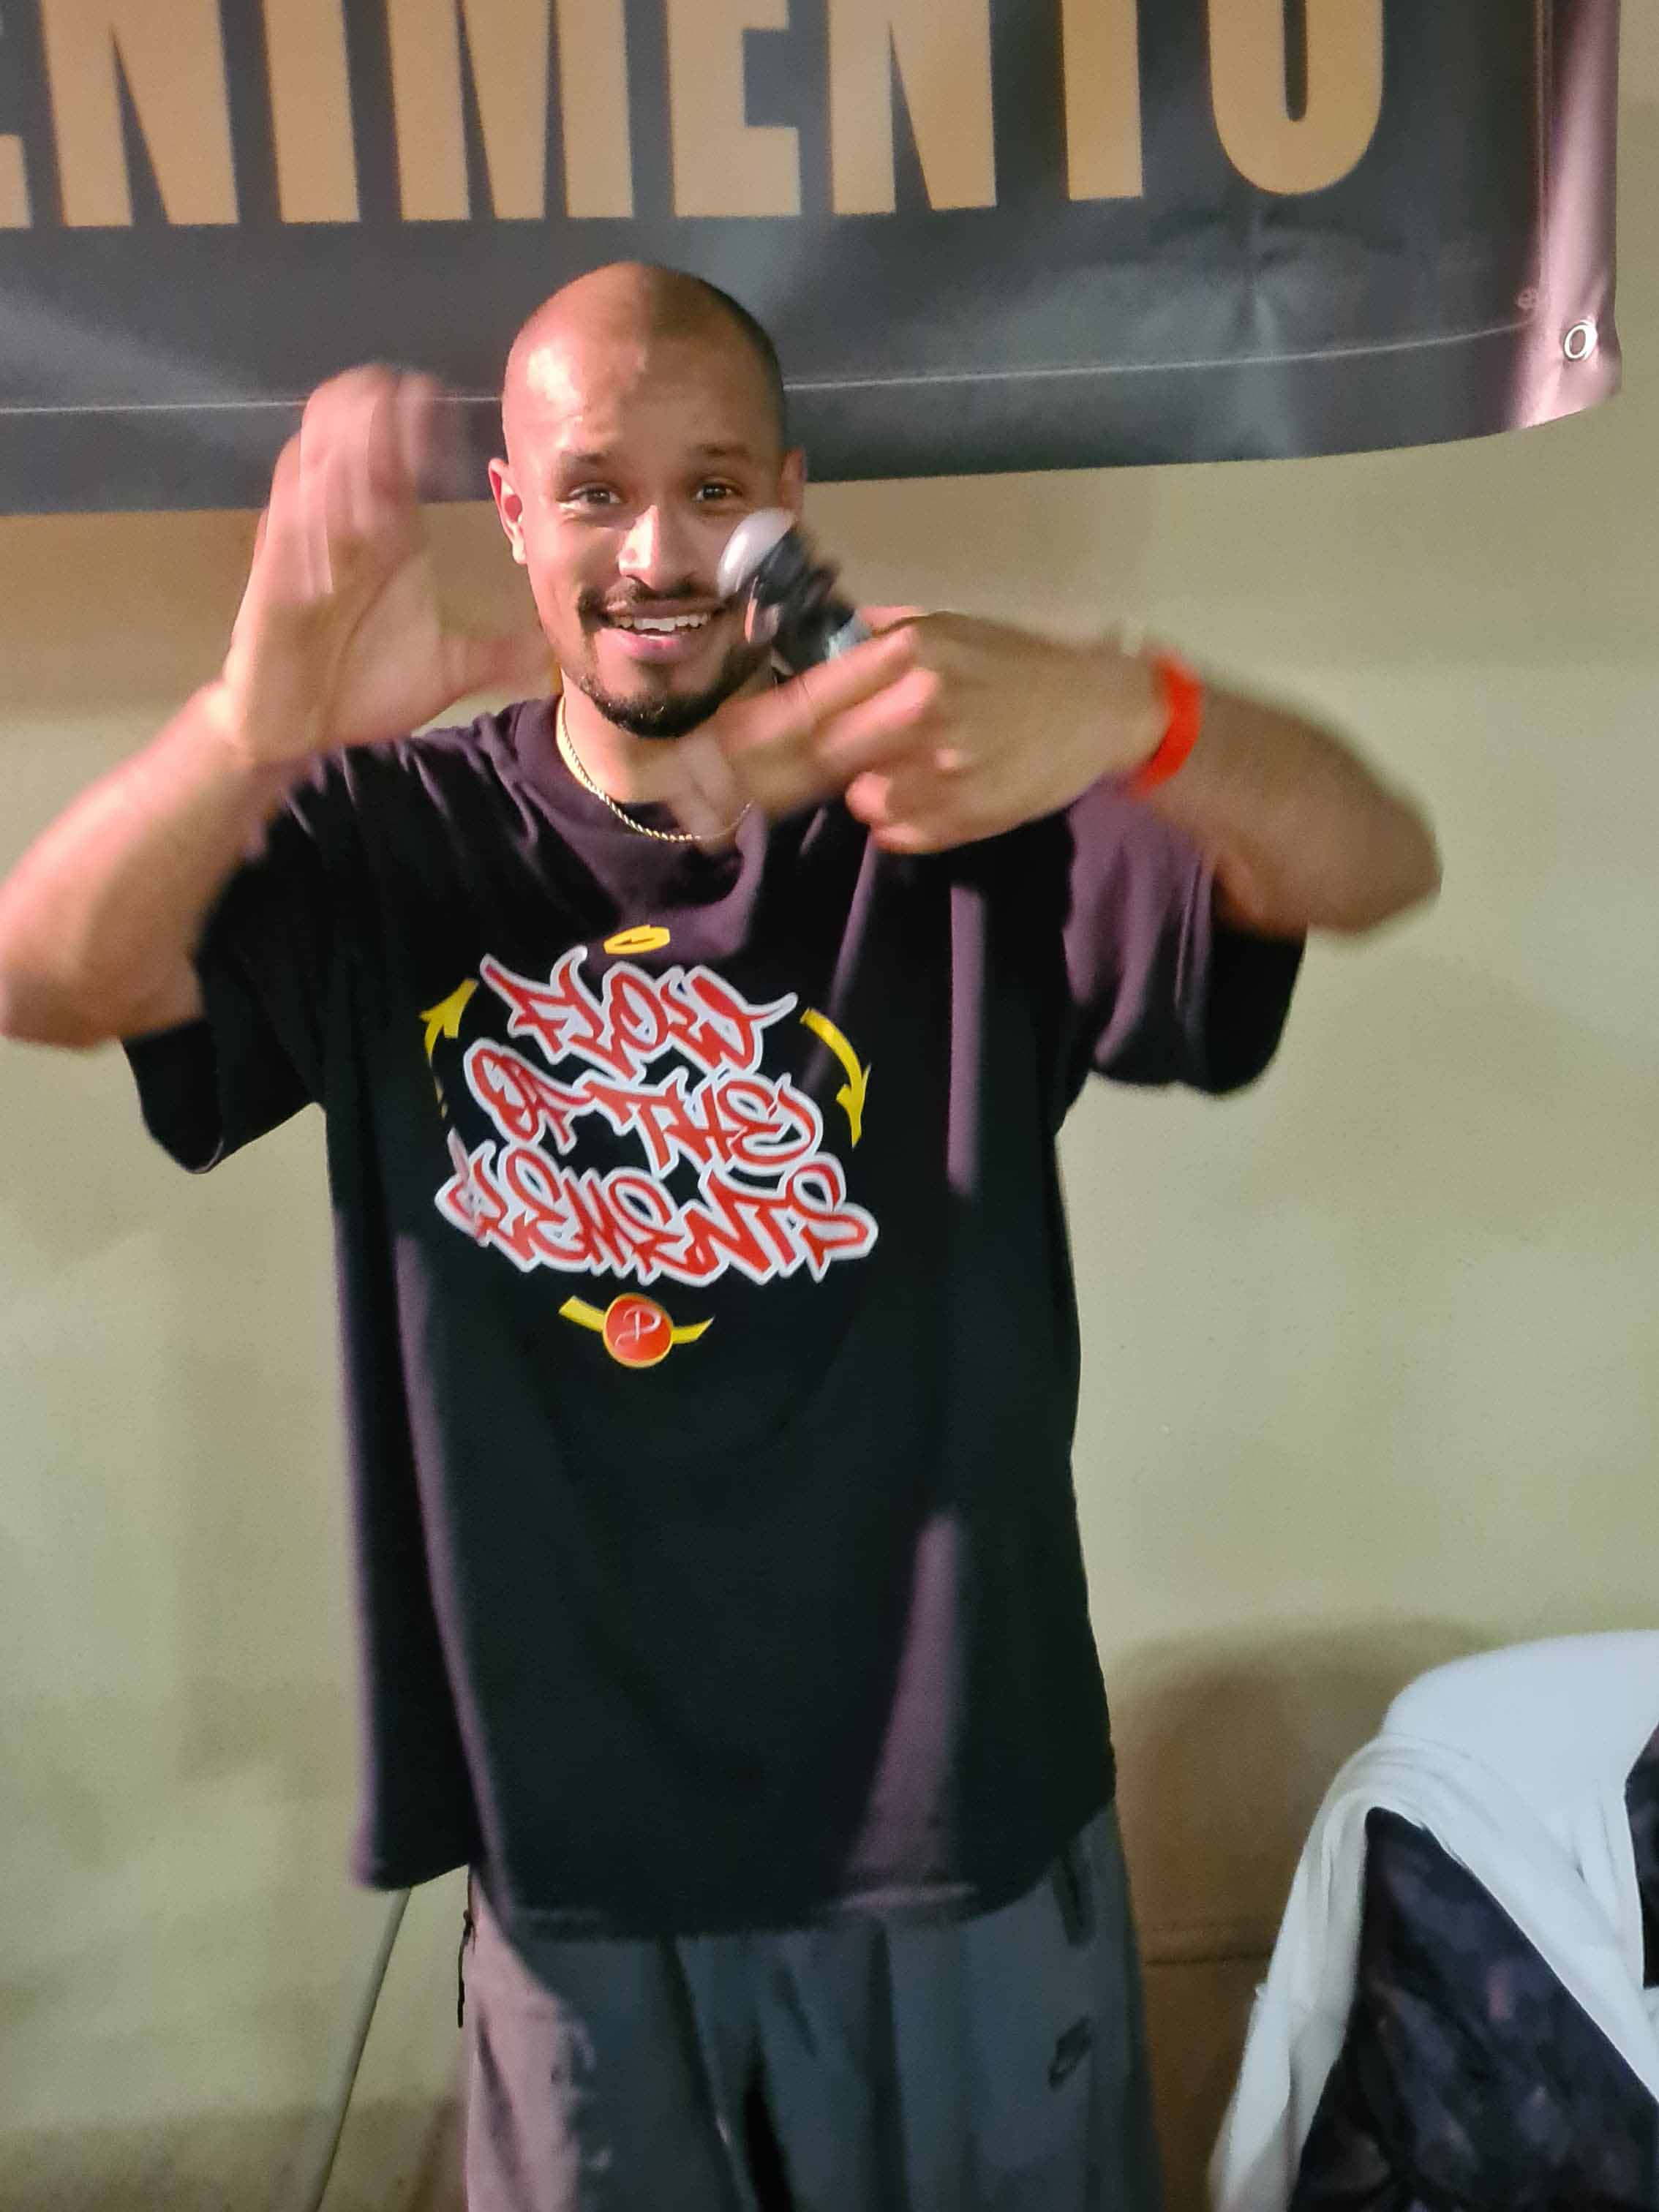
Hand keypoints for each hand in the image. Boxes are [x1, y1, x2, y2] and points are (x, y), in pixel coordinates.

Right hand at [213, 369, 548, 768]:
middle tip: (412, 400)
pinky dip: (314, 507)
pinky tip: (355, 513)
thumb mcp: (447, 670)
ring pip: (310, 457)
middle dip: (375, 407)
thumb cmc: (365, 689)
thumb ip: (496, 654)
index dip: (414, 417)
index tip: (444, 406)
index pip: (396, 450)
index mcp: (385, 533)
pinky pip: (286, 519)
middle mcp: (344, 525)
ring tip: (385, 438)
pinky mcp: (274, 574)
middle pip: (346, 429)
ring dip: (346, 444)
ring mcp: (304, 543)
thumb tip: (551, 653)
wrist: (302, 732)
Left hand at [674, 613, 1164, 850]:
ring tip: (916, 761)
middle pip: (806, 762)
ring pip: (857, 800)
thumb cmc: (1013, 663)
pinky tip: (944, 785)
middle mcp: (915, 711)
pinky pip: (898, 827)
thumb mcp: (941, 628)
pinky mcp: (962, 817)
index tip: (688, 760)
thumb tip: (792, 654)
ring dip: (864, 788)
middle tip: (696, 804)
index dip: (736, 740)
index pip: (798, 706)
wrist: (1100, 708)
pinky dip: (902, 814)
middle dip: (746, 784)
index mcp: (904, 655)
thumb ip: (867, 643)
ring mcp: (940, 771)